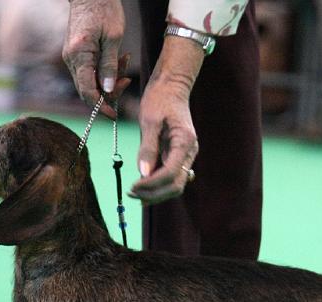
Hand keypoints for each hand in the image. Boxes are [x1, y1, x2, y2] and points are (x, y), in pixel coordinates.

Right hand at [63, 0, 129, 118]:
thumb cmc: (104, 10)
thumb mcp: (113, 38)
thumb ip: (110, 66)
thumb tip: (107, 90)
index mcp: (79, 55)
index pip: (87, 91)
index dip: (100, 106)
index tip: (113, 114)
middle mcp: (71, 59)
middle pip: (88, 90)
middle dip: (108, 92)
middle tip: (126, 81)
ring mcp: (72, 58)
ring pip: (90, 82)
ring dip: (109, 80)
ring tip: (124, 64)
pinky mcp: (77, 55)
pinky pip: (90, 72)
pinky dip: (104, 72)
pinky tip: (118, 62)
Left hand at [129, 36, 205, 204]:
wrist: (171, 86)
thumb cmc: (160, 98)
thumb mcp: (150, 120)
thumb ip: (147, 148)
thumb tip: (143, 173)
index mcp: (185, 143)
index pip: (170, 174)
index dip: (151, 185)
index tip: (131, 187)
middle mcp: (189, 152)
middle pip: (175, 186)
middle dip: (153, 194)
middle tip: (131, 195)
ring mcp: (185, 156)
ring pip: (174, 185)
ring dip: (155, 193)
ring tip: (134, 194)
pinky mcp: (178, 156)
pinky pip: (170, 177)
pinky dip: (157, 185)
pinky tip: (141, 186)